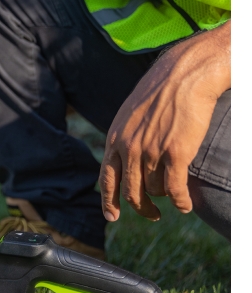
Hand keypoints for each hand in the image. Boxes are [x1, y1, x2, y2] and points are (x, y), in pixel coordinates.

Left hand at [99, 21, 230, 221]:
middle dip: (140, 208)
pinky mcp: (175, 154)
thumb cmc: (159, 92)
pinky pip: (175, 190)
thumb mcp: (129, 115)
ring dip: (164, 198)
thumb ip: (124, 139)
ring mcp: (151, 153)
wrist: (184, 75)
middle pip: (130, 192)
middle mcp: (129, 149)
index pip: (106, 179)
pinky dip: (181, 202)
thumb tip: (123, 161)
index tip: (112, 217)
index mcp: (115, 140)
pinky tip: (185, 206)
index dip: (108, 201)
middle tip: (151, 216)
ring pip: (155, 190)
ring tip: (173, 197)